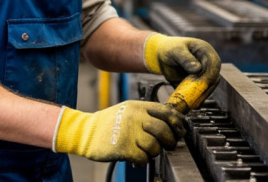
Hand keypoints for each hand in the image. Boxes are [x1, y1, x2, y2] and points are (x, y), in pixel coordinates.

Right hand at [53, 101, 186, 164]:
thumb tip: (172, 122)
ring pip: (155, 146)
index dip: (178, 122)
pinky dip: (142, 161)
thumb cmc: (108, 123)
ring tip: (145, 151)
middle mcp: (135, 117)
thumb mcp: (128, 110)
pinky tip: (136, 158)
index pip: (166, 111)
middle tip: (167, 145)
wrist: (85, 132)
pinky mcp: (123, 147)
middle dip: (169, 141)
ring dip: (153, 152)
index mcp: (138, 107)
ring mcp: (129, 132)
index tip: (181, 131)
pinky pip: (143, 158)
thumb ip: (147, 114)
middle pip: (164, 130)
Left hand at [143, 34, 221, 109]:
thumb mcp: (176, 51)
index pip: (214, 65)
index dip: (209, 76)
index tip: (202, 85)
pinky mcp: (197, 83)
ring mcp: (203, 74)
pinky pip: (199, 92)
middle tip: (196, 99)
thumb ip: (186, 59)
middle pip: (213, 78)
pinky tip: (190, 105)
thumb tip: (198, 69)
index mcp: (206, 52)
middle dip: (206, 89)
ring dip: (201, 96)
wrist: (161, 55)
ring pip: (208, 88)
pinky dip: (196, 99)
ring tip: (192, 105)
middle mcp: (208, 63)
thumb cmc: (169, 48)